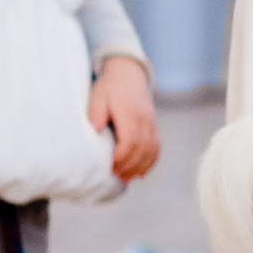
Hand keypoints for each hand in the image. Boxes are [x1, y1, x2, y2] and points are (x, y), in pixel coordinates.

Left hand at [87, 55, 160, 181]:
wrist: (129, 74)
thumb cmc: (110, 86)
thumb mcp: (98, 95)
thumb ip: (96, 112)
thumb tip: (96, 129)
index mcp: (130, 114)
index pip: (130, 141)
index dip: (121, 157)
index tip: (110, 166)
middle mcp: (144, 121)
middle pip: (142, 149)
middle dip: (129, 166)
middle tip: (115, 176)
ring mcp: (152, 124)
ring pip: (151, 151)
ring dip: (140, 166)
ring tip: (127, 178)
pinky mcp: (154, 127)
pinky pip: (156, 148)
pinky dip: (150, 162)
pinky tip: (140, 171)